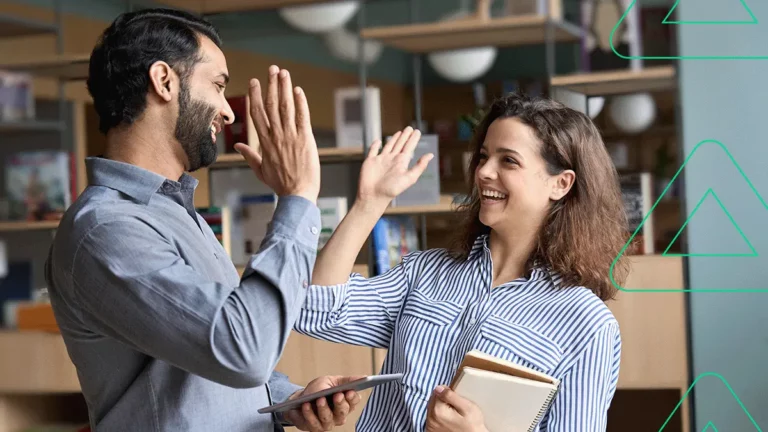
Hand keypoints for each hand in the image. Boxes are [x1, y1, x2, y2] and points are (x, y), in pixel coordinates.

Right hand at [234, 65, 320, 202]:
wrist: (297, 194)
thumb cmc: (281, 184)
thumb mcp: (261, 170)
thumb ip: (250, 156)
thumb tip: (239, 146)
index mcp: (264, 142)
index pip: (257, 114)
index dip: (255, 96)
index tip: (255, 81)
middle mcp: (276, 136)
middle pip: (271, 105)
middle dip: (271, 85)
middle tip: (272, 69)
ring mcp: (291, 137)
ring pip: (285, 107)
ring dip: (284, 88)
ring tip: (283, 73)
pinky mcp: (306, 139)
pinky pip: (302, 117)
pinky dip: (300, 103)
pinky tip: (298, 90)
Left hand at [283, 375, 363, 430]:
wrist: (299, 400)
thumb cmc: (318, 390)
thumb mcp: (331, 381)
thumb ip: (346, 380)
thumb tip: (364, 377)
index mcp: (346, 402)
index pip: (354, 401)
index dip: (352, 397)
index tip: (350, 391)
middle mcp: (339, 415)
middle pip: (343, 411)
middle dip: (340, 403)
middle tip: (338, 395)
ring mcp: (328, 423)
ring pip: (328, 418)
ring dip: (324, 409)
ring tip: (320, 399)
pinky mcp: (315, 428)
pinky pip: (313, 423)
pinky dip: (309, 413)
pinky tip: (306, 405)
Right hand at [356, 126, 433, 209]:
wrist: (374, 196)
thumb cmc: (391, 190)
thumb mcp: (409, 178)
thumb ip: (420, 166)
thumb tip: (430, 155)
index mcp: (401, 162)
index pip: (409, 147)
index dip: (413, 139)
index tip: (417, 131)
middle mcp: (392, 160)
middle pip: (400, 144)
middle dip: (405, 136)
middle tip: (410, 128)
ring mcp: (381, 160)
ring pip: (389, 146)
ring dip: (394, 139)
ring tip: (400, 132)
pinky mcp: (370, 161)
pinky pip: (373, 150)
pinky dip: (375, 145)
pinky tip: (378, 141)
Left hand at [425, 385, 487, 431]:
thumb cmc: (473, 425)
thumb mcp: (467, 407)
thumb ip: (451, 396)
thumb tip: (439, 388)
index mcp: (438, 411)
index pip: (437, 392)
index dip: (447, 393)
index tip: (457, 400)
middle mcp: (431, 419)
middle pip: (432, 400)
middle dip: (442, 400)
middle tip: (456, 408)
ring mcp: (430, 426)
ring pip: (431, 408)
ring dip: (439, 407)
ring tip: (453, 414)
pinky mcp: (431, 430)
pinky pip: (431, 417)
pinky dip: (438, 416)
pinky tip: (448, 420)